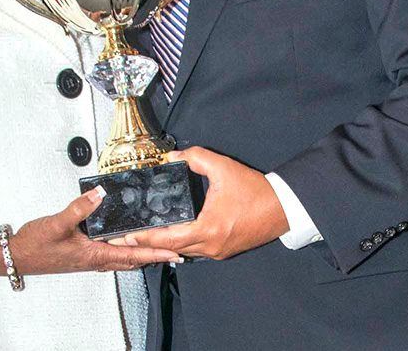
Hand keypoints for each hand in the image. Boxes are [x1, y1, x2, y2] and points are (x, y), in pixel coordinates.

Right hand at [10, 186, 181, 272]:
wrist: (17, 256)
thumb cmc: (36, 246)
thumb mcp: (58, 223)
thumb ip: (79, 209)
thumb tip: (99, 194)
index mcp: (94, 254)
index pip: (133, 254)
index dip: (156, 254)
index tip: (174, 254)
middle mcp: (95, 259)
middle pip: (133, 259)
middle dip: (154, 255)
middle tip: (173, 249)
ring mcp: (89, 258)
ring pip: (122, 257)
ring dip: (140, 252)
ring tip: (155, 243)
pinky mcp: (82, 255)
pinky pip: (110, 253)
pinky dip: (123, 248)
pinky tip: (122, 238)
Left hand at [108, 147, 289, 259]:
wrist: (283, 208)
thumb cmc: (255, 191)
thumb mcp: (223, 168)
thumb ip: (196, 158)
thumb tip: (174, 156)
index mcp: (207, 228)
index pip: (166, 238)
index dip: (143, 238)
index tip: (125, 235)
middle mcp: (210, 245)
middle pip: (170, 249)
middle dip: (146, 244)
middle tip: (124, 238)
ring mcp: (217, 251)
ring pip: (183, 251)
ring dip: (163, 245)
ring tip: (143, 237)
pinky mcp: (224, 250)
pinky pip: (195, 250)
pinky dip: (180, 244)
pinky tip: (171, 235)